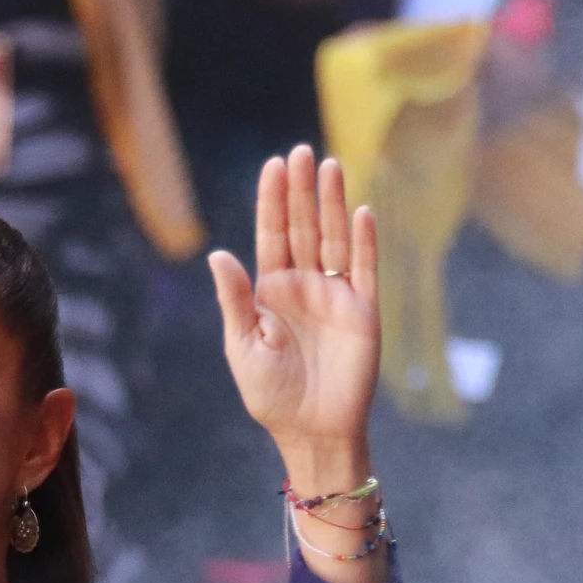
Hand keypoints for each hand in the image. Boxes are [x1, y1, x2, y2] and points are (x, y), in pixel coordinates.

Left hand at [208, 146, 379, 473]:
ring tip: (329, 165)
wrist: (311, 431)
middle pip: (303, 227)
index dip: (272, 201)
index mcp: (270, 291)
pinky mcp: (364, 311)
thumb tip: (217, 254)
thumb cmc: (270, 394)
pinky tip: (361, 211)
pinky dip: (364, 241)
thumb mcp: (243, 344)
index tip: (272, 165)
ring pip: (333, 238)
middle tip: (301, 151)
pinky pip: (365, 268)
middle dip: (301, 190)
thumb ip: (235, 299)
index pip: (271, 235)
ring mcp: (335, 295)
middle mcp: (303, 286)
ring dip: (332, 203)